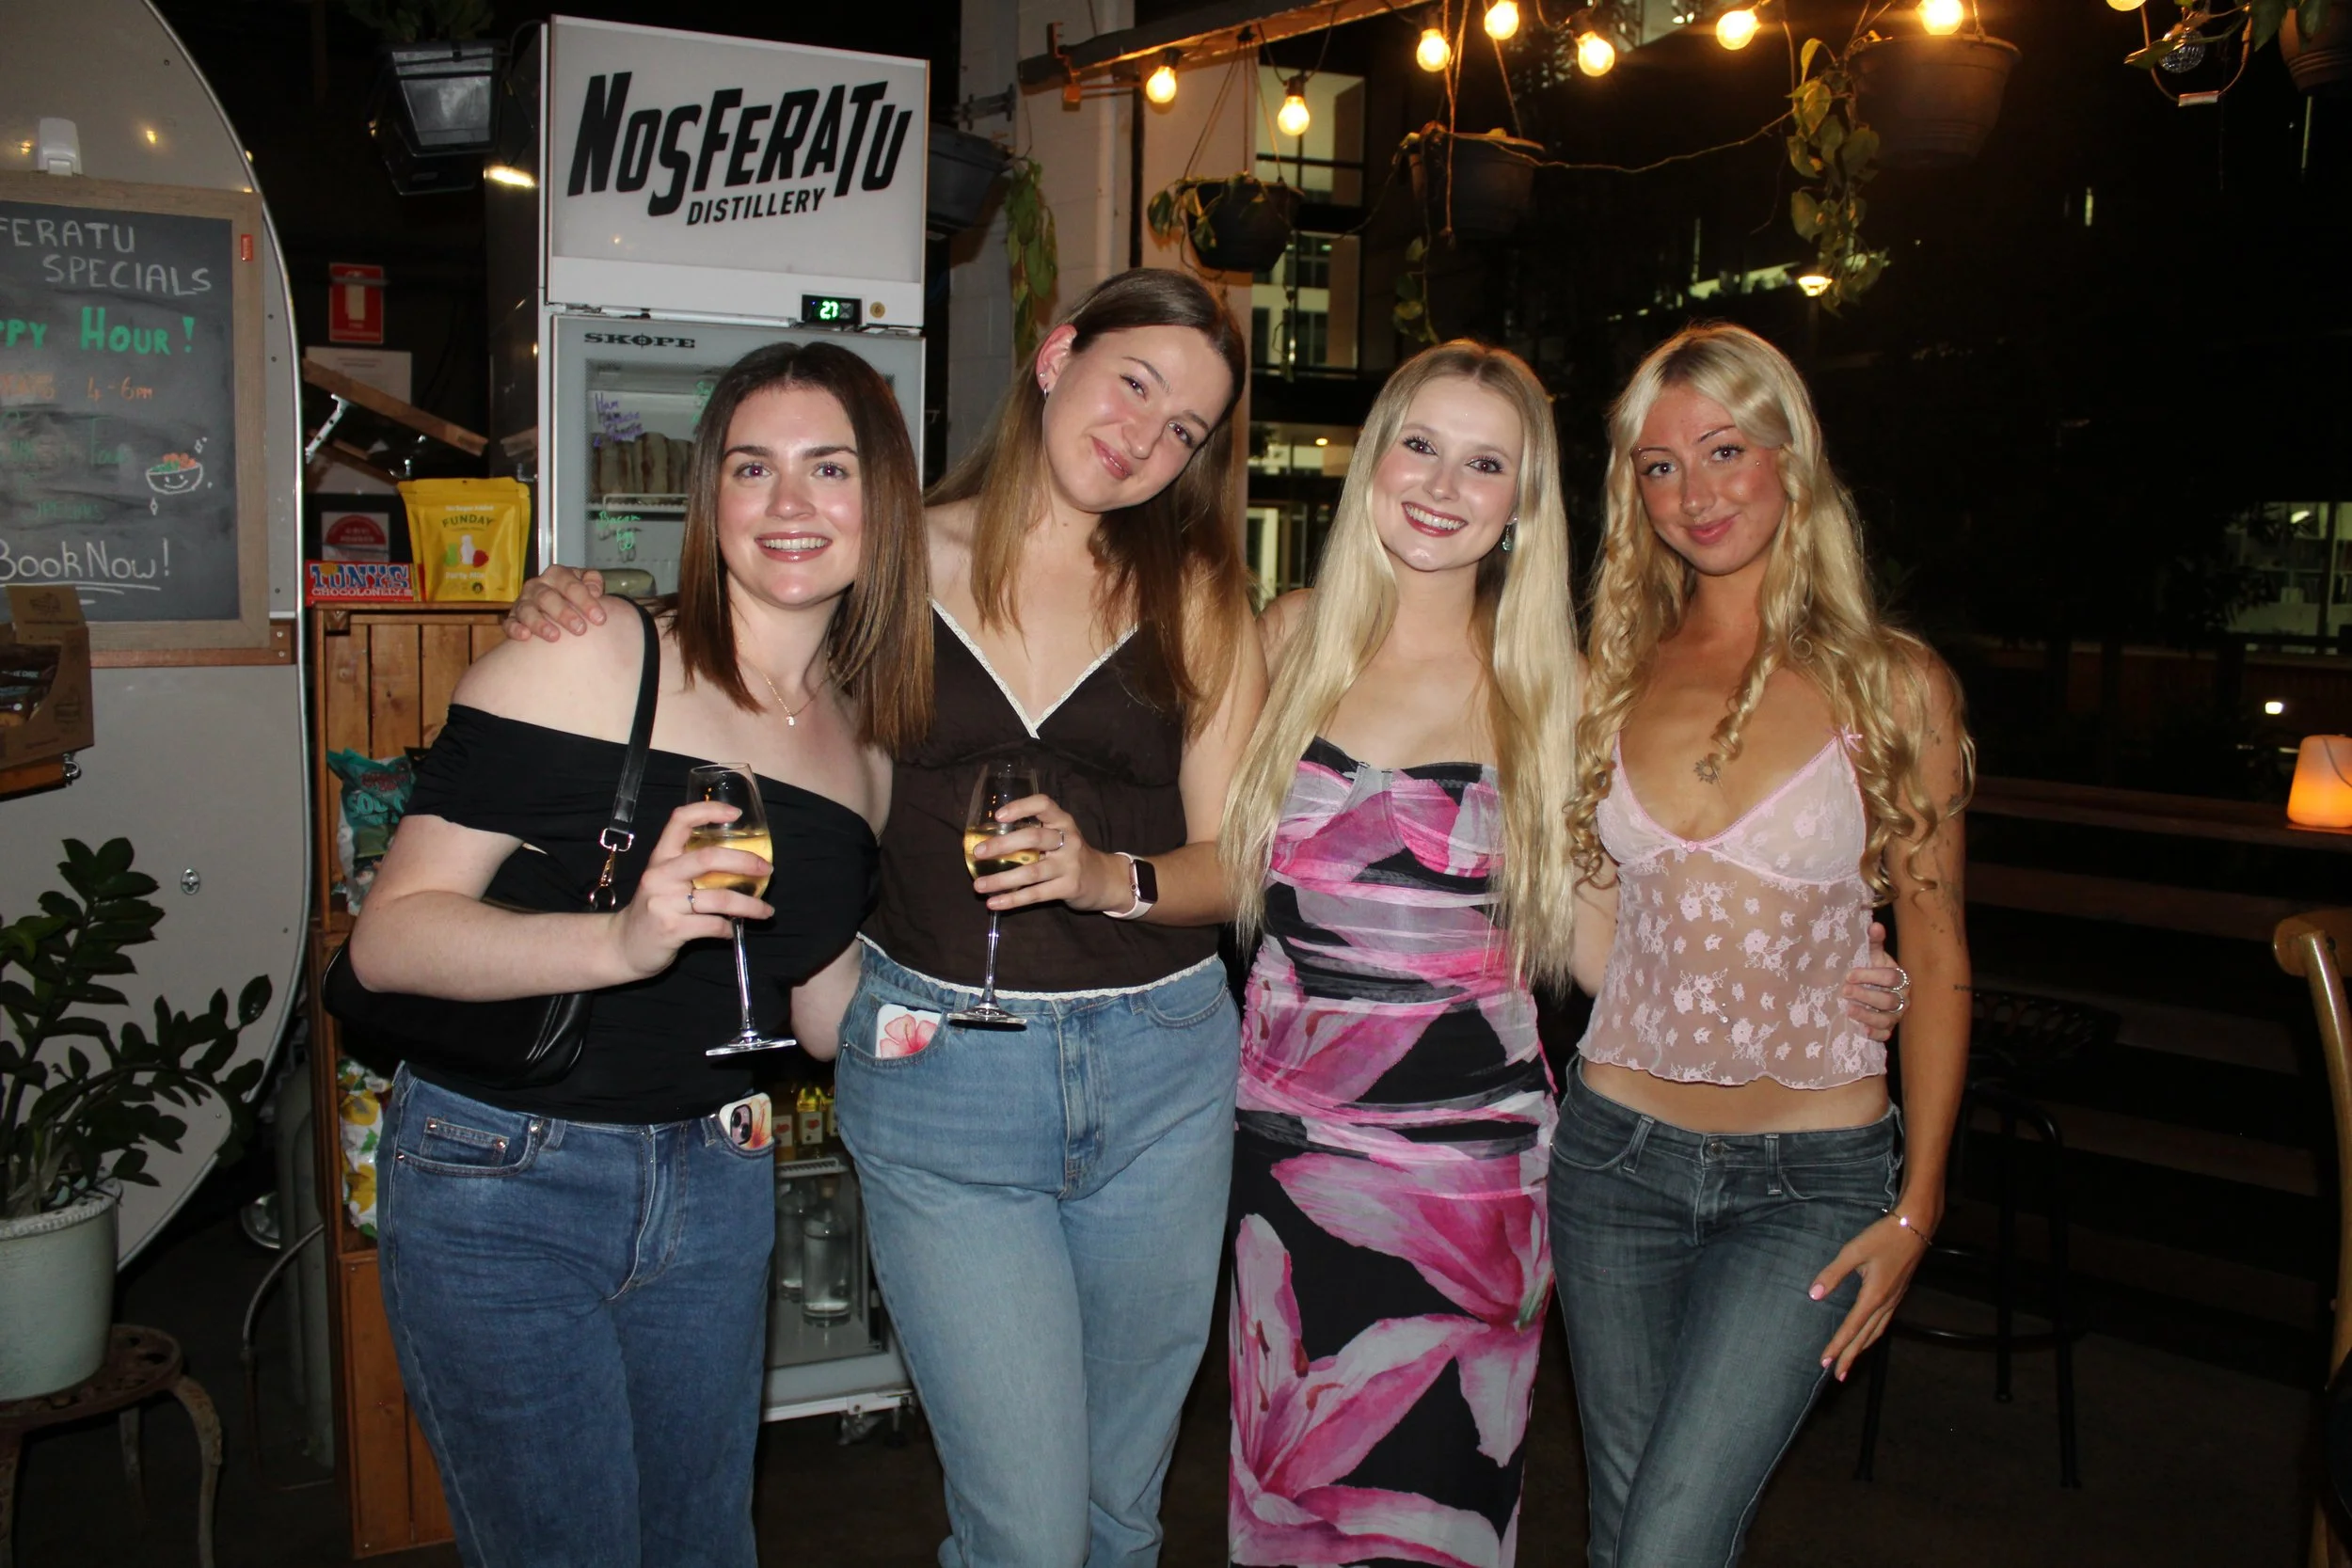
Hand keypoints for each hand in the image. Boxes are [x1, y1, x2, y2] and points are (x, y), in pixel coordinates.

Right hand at [503, 565, 607, 641]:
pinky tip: (525, 636)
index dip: (586, 601)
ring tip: (554, 636)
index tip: (600, 619)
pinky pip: (510, 623)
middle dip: (564, 613)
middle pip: (548, 597)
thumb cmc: (574, 597)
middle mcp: (537, 586)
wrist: (555, 608)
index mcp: (557, 575)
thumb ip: (593, 583)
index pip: (570, 584)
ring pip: (527, 610)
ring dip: (540, 623)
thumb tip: (595, 591)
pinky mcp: (512, 618)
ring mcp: (523, 602)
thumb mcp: (586, 584)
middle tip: (580, 629)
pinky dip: (516, 629)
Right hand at [610, 801, 772, 977]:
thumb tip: (739, 862)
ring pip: (719, 898)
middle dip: (745, 861)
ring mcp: (664, 902)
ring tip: (765, 911)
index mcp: (660, 858)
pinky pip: (713, 925)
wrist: (624, 946)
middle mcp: (660, 875)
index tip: (736, 813)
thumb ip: (690, 868)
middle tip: (766, 869)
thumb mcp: (664, 881)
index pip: (680, 821)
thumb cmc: (654, 909)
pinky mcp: (671, 929)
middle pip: (708, 858)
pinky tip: (733, 930)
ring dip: (749, 905)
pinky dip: (729, 928)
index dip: (708, 810)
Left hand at [972, 792, 1124, 913]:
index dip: (1020, 807)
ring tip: (978, 886)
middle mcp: (1068, 840)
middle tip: (978, 852)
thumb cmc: (1071, 855)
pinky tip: (994, 903)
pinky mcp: (1069, 887)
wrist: (1104, 880)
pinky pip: (1036, 894)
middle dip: (1002, 845)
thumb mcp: (1060, 837)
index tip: (998, 816)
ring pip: (1031, 872)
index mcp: (1063, 822)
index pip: (1043, 804)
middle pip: (1033, 838)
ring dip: (1001, 879)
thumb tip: (988, 840)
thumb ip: (1034, 834)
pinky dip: (1012, 900)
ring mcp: (1070, 865)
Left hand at [1809, 1203, 1934, 1380]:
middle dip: (1850, 1356)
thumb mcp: (1854, 1251)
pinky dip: (1872, 1334)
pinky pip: (1883, 1322)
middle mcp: (1885, 1303)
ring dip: (1862, 1348)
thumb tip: (1814, 1294)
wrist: (1915, 1226)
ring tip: (1850, 1361)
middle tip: (1837, 1375)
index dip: (1837, 1346)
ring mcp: (1894, 1300)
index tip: (1824, 1362)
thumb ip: (1833, 1273)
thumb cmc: (1884, 1236)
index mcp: (1874, 1296)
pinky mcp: (1897, 1293)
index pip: (1851, 1328)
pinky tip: (1868, 1335)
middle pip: (1865, 1337)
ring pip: (1876, 1332)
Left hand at [1839, 920, 1907, 1042]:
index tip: (1849, 974)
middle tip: (1844, 991)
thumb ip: (1874, 943)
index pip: (1889, 977)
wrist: (1876, 993)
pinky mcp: (1888, 1030)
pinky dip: (1873, 1033)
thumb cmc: (1874, 972)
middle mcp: (1902, 998)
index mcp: (1900, 978)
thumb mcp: (1874, 957)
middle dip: (1865, 995)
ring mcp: (1896, 1016)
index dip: (1869, 975)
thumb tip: (1874, 925)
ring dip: (1867, 1014)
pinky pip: (1884, 1035)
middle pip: (1887, 999)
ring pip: (1886, 1019)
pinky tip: (1861, 1029)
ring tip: (1848, 1010)